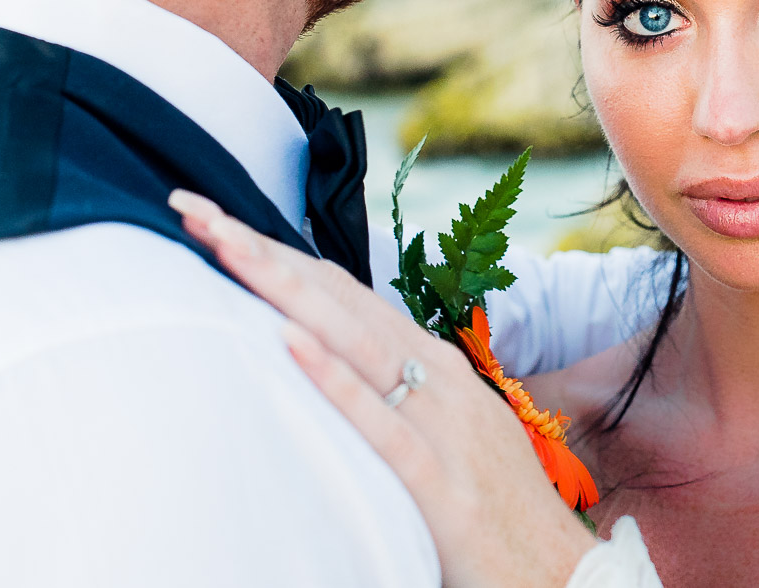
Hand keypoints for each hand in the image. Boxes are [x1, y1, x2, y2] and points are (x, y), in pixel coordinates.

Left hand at [168, 191, 597, 587]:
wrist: (564, 580)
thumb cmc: (496, 511)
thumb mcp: (449, 434)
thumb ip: (397, 396)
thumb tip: (330, 363)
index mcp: (436, 366)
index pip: (343, 292)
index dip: (279, 253)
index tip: (217, 223)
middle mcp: (438, 378)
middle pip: (337, 298)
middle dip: (263, 251)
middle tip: (194, 208)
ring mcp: (442, 424)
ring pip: (352, 339)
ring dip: (284, 288)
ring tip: (227, 245)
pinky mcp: (439, 482)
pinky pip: (377, 422)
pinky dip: (333, 378)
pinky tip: (289, 343)